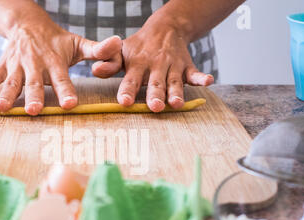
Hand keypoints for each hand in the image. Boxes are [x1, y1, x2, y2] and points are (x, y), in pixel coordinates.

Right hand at [0, 19, 120, 114]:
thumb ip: (98, 49)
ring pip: (12, 82)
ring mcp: (17, 66)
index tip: (69, 104)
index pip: (62, 78)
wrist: (29, 24)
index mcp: (54, 61)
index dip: (66, 90)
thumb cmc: (56, 40)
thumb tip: (118, 44)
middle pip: (35, 83)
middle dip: (34, 97)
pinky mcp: (4, 66)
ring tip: (2, 109)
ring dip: (7, 96)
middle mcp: (35, 65)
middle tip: (35, 111)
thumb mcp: (78, 43)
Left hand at [93, 17, 213, 111]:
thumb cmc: (138, 48)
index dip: (127, 90)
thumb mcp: (122, 52)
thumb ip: (110, 63)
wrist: (165, 28)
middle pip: (155, 83)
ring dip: (176, 92)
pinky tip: (208, 81)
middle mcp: (155, 65)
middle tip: (155, 107)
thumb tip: (95, 70)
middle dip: (155, 95)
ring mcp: (173, 66)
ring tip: (176, 104)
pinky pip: (195, 72)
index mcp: (137, 64)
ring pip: (174, 81)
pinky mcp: (187, 66)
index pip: (131, 79)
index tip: (124, 102)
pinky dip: (202, 77)